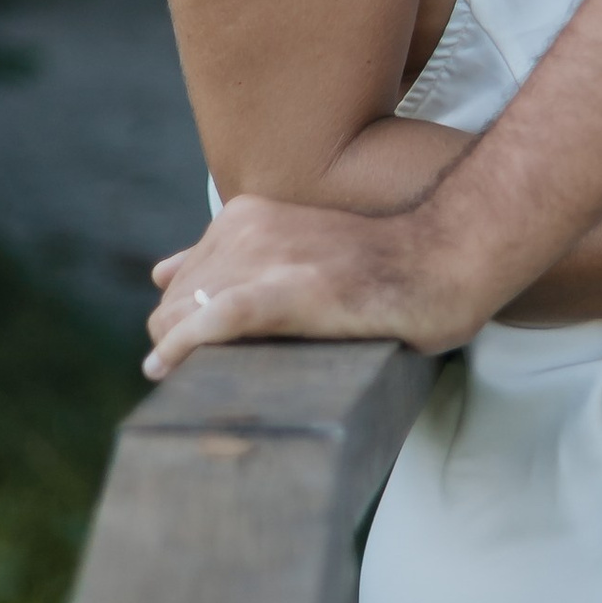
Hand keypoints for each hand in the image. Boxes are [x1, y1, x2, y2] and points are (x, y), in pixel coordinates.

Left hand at [144, 190, 478, 377]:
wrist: (442, 259)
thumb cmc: (379, 264)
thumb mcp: (293, 242)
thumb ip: (228, 255)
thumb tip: (160, 273)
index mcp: (245, 216)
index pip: (181, 282)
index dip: (184, 325)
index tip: (203, 355)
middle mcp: (245, 229)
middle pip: (175, 303)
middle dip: (179, 343)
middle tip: (213, 378)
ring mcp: (264, 257)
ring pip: (183, 315)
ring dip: (182, 353)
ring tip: (205, 386)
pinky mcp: (284, 291)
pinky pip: (210, 324)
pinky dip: (182, 350)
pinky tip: (169, 371)